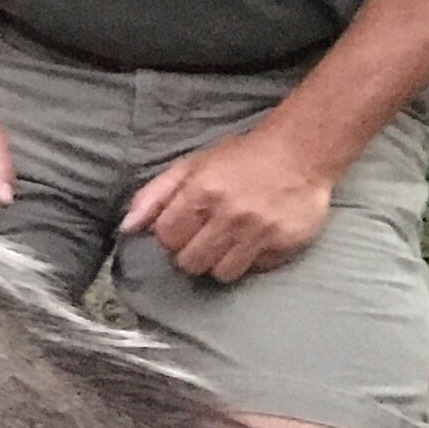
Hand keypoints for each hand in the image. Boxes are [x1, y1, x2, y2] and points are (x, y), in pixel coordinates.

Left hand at [121, 128, 337, 283]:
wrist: (301, 153)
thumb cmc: (242, 158)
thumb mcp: (193, 165)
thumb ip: (156, 194)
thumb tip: (127, 226)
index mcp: (202, 191)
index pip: (166, 237)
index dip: (170, 235)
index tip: (182, 226)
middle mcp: (230, 215)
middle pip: (190, 262)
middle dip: (190, 252)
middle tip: (204, 235)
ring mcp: (259, 233)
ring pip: (220, 274)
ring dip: (218, 261)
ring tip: (226, 241)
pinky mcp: (284, 246)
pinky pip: (253, 270)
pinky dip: (248, 261)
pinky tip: (252, 241)